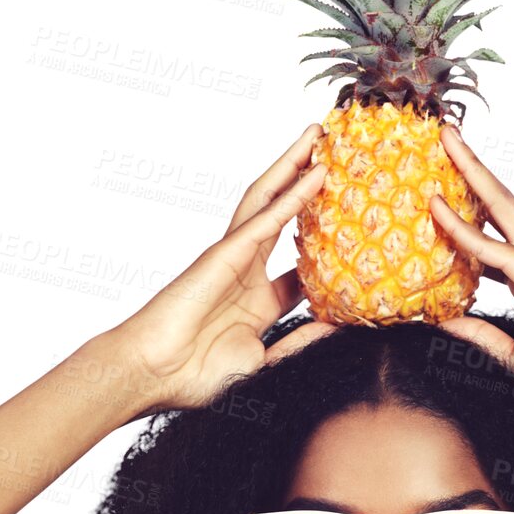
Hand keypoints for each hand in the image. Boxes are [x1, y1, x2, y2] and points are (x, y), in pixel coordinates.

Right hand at [105, 126, 338, 412]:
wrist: (154, 374)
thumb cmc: (196, 376)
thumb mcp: (266, 363)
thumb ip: (299, 343)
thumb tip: (337, 328)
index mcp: (258, 301)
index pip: (301, 266)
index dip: (328, 245)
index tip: (358, 228)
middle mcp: (248, 271)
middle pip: (286, 216)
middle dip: (307, 183)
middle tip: (336, 154)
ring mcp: (235, 257)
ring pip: (271, 200)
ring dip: (296, 167)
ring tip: (320, 137)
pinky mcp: (224, 252)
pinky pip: (265, 218)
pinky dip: (292, 195)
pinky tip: (314, 174)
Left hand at [427, 123, 513, 411]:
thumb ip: (483, 336)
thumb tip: (448, 323)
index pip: (490, 239)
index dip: (465, 217)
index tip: (438, 199)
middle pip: (496, 205)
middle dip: (470, 170)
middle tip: (445, 137)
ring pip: (498, 207)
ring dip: (471, 172)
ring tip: (446, 140)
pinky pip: (493, 250)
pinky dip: (464, 231)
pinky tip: (438, 211)